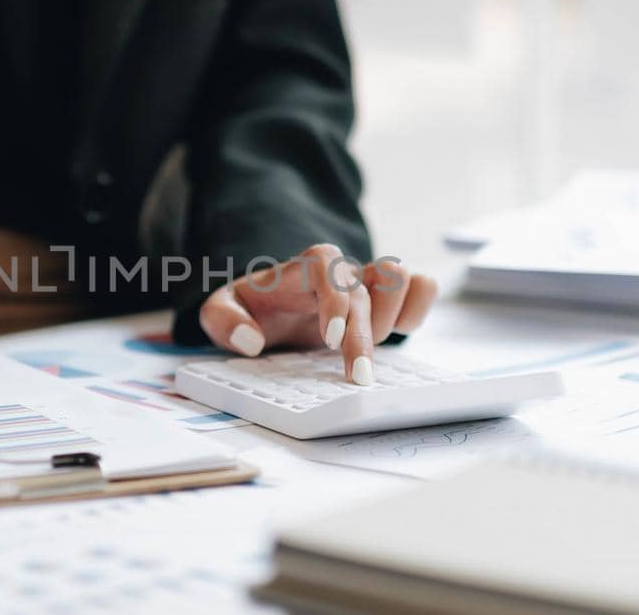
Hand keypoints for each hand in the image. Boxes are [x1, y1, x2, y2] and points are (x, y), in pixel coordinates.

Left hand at [198, 244, 436, 384]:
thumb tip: (250, 340)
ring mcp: (364, 284)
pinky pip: (419, 288)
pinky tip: (396, 335)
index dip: (335, 297)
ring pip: (400, 277)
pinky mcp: (385, 302)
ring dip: (393, 317)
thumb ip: (223, 319)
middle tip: (356, 375)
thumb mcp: (219, 311)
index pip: (325, 262)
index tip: (331, 338)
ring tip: (372, 349)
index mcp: (299, 271)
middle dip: (365, 334)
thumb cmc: (250, 309)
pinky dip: (417, 309)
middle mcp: (337, 273)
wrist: (268, 308)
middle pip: (367, 285)